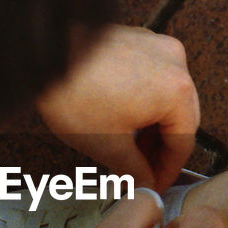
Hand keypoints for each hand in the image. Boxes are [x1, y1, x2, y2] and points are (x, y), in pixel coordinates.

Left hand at [35, 25, 198, 191]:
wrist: (43, 53)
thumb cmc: (74, 92)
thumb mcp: (108, 145)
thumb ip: (134, 172)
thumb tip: (143, 185)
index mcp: (176, 91)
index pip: (183, 142)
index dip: (167, 172)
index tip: (154, 186)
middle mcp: (174, 63)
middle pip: (179, 118)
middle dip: (158, 150)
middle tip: (141, 174)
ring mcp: (156, 48)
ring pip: (165, 99)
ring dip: (150, 128)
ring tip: (128, 151)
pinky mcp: (138, 41)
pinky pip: (152, 80)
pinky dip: (143, 104)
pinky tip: (123, 122)